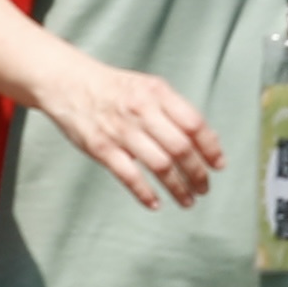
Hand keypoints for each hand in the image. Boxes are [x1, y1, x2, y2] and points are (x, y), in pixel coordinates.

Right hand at [32, 48, 225, 208]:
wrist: (69, 83)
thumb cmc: (114, 88)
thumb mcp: (149, 88)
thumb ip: (176, 111)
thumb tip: (208, 138)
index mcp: (158, 94)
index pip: (194, 124)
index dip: (210, 147)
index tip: (218, 165)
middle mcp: (142, 111)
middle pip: (181, 148)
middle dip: (197, 173)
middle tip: (204, 188)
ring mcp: (121, 131)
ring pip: (160, 165)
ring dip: (178, 187)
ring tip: (188, 200)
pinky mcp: (101, 148)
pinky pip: (129, 175)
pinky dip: (145, 193)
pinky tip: (155, 203)